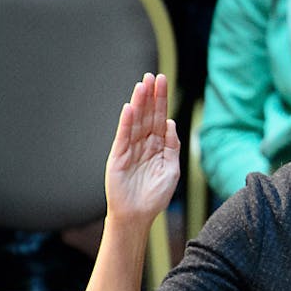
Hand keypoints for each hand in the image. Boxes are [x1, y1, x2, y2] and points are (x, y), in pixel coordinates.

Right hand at [106, 73, 178, 225]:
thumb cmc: (155, 196)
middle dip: (151, 96)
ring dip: (139, 104)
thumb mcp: (171, 170)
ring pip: (135, 122)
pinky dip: (126, 122)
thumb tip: (170, 124)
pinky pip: (123, 136)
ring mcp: (130, 149)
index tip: (163, 82)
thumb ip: (172, 147)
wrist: (137, 215)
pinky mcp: (118, 157)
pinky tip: (129, 108)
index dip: (161, 101)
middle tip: (152, 75)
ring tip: (142, 85)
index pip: (159, 118)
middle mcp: (143, 144)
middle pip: (148, 115)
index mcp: (157, 147)